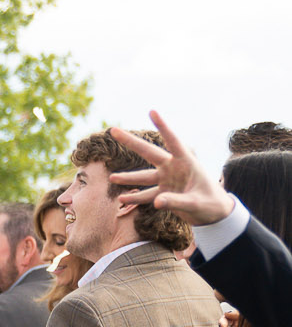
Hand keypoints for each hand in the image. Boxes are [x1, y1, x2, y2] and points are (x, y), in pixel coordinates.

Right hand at [106, 112, 232, 226]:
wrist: (215, 215)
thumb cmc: (211, 204)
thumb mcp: (196, 203)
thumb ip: (177, 201)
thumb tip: (157, 202)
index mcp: (186, 163)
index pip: (173, 141)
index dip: (163, 127)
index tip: (152, 111)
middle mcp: (173, 168)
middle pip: (149, 153)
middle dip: (131, 142)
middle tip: (113, 130)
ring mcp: (167, 180)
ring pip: (144, 177)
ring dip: (128, 178)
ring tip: (112, 178)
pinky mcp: (164, 194)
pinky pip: (147, 195)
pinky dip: (135, 198)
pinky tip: (121, 200)